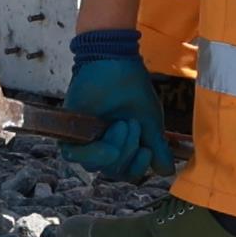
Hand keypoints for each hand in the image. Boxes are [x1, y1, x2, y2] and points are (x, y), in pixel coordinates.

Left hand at [65, 34, 186, 177]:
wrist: (116, 63)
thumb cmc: (133, 88)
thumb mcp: (150, 121)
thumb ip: (156, 147)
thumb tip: (166, 171)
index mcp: (121, 146)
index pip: (126, 173)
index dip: (137, 168)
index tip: (147, 151)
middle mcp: (102, 146)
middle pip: (113, 171)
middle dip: (128, 152)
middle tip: (131, 124)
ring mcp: (85, 139)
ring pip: (96, 165)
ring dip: (115, 148)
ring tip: (122, 123)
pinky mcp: (69, 129)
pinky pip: (73, 154)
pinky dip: (92, 150)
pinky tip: (108, 131)